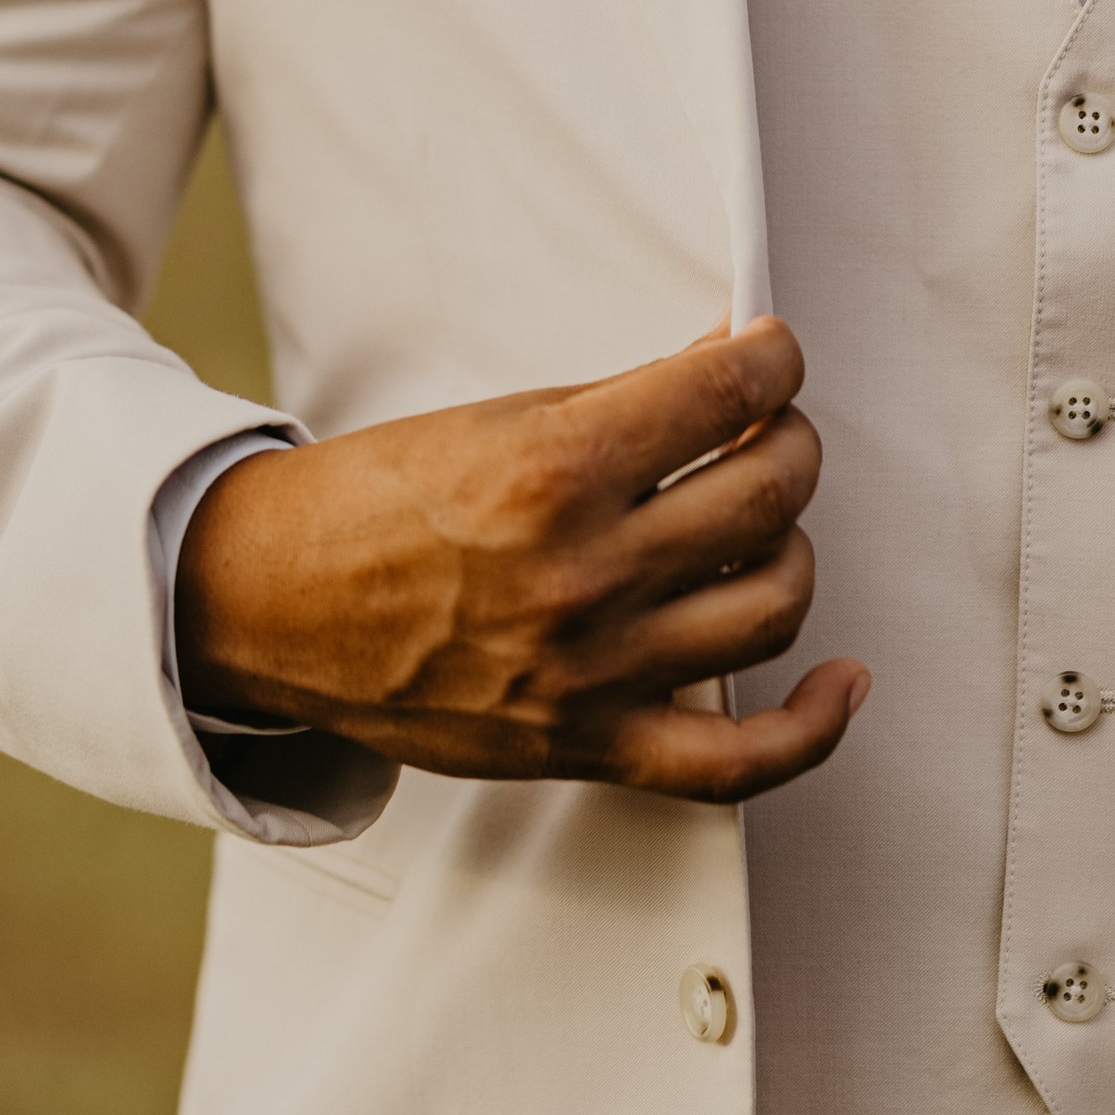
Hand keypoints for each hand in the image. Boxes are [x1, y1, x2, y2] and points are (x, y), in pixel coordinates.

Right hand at [174, 319, 866, 801]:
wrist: (269, 606)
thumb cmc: (378, 502)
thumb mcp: (502, 420)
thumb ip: (630, 397)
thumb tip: (735, 359)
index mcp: (556, 472)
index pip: (730, 392)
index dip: (775, 356)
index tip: (770, 351)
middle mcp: (584, 574)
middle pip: (769, 493)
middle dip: (786, 440)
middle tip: (761, 427)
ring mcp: (592, 670)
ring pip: (775, 603)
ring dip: (791, 543)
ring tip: (758, 520)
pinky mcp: (589, 744)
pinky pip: (737, 762)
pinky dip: (812, 727)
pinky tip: (844, 679)